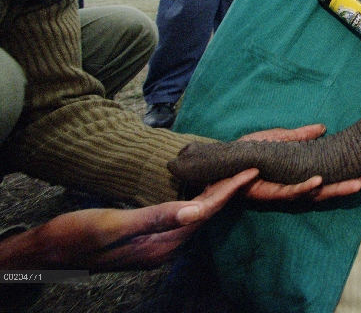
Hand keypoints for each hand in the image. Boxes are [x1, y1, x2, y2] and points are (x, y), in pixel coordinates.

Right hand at [0, 169, 258, 271]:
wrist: (48, 253)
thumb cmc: (75, 236)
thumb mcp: (113, 224)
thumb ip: (155, 218)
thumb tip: (195, 212)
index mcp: (160, 243)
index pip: (205, 212)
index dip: (229, 190)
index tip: (251, 171)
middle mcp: (165, 246)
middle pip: (208, 214)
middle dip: (231, 191)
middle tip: (253, 166)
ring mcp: (158, 244)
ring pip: (199, 216)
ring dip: (218, 195)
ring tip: (237, 172)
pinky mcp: (150, 239)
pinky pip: (185, 217)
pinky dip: (200, 200)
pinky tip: (203, 188)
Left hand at [237, 124, 360, 200]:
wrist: (222, 160)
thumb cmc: (247, 152)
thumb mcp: (278, 140)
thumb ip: (299, 136)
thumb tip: (323, 128)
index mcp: (299, 174)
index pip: (328, 176)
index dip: (347, 175)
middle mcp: (294, 186)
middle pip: (327, 189)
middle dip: (349, 185)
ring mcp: (283, 192)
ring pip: (314, 194)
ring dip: (335, 189)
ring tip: (357, 184)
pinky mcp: (270, 194)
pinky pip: (290, 192)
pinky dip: (305, 187)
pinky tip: (319, 181)